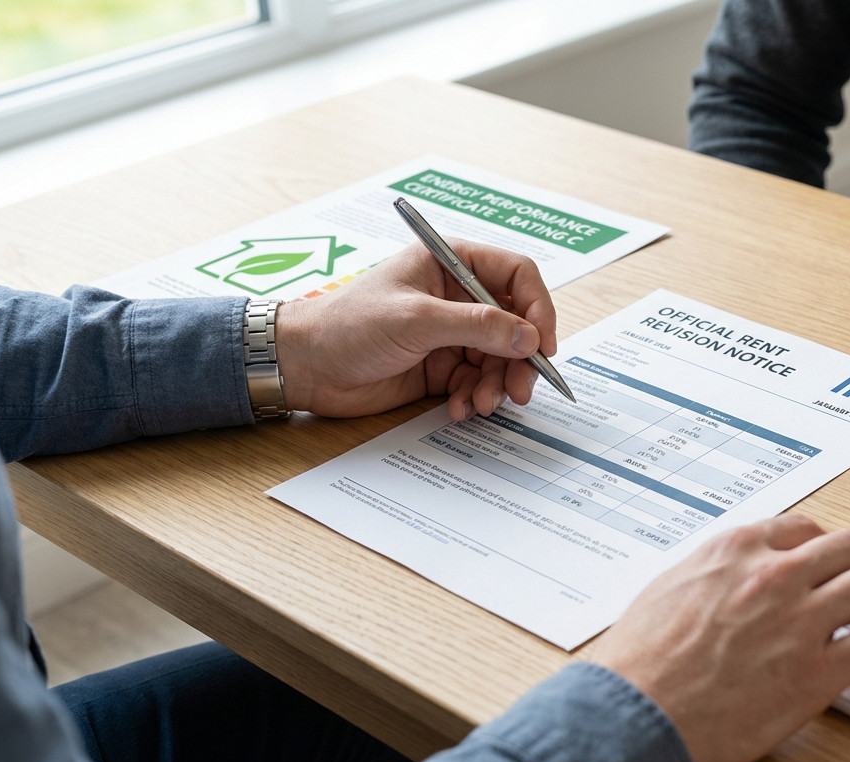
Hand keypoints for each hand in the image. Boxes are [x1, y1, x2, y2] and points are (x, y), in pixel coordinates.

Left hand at [275, 240, 556, 419]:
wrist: (305, 367)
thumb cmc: (348, 325)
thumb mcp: (416, 319)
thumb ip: (476, 326)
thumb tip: (528, 337)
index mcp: (452, 263)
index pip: (517, 276)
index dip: (538, 309)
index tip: (543, 344)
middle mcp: (458, 296)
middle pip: (516, 323)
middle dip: (521, 359)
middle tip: (521, 389)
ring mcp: (451, 332)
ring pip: (501, 358)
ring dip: (498, 384)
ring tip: (481, 404)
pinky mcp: (442, 366)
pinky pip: (478, 382)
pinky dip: (475, 397)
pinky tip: (459, 409)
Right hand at [592, 514, 849, 761]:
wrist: (634, 710)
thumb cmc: (640, 661)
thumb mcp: (671, 588)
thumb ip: (713, 574)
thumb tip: (731, 578)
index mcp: (737, 550)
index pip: (804, 528)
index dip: (826, 549)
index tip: (831, 565)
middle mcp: (773, 574)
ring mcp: (798, 621)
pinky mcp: (815, 673)